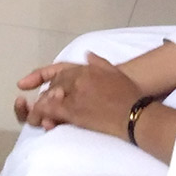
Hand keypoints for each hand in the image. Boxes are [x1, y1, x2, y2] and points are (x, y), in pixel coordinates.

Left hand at [24, 52, 143, 139]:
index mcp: (86, 69)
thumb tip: (87, 55)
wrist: (134, 113)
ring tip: (41, 115)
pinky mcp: (74, 111)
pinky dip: (44, 114)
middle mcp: (78, 79)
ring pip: (49, 97)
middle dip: (49, 94)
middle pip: (54, 84)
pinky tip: (44, 120)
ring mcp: (75, 94)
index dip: (49, 80)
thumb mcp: (114, 72)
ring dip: (43, 105)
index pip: (60, 72)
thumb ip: (98, 62)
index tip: (40, 87)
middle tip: (47, 105)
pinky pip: (52, 110)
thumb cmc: (128, 94)